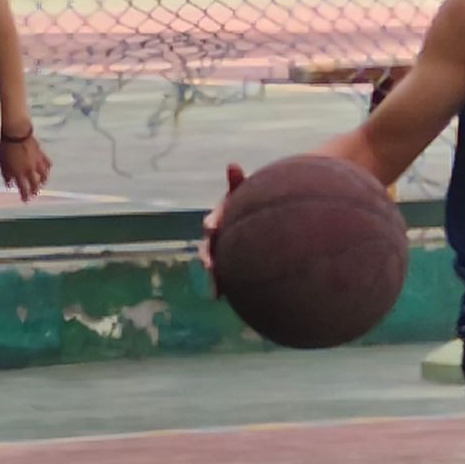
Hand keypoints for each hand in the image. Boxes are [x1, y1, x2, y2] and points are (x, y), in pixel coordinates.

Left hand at [0, 127, 51, 200]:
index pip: (23, 188)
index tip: (25, 200)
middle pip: (35, 183)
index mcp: (19, 172)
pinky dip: (47, 169)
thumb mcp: (2, 163)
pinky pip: (47, 164)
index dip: (25, 195)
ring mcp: (36, 162)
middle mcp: (29, 169)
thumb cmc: (6, 146)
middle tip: (35, 194)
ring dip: (43, 181)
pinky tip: (47, 170)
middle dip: (35, 191)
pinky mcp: (41, 154)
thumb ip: (6, 175)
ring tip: (43, 183)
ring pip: (43, 175)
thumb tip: (9, 184)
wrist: (16, 133)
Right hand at [198, 163, 246, 288]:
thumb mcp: (245, 195)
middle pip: (207, 249)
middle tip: (209, 266)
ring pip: (215, 267)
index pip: (211, 224)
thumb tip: (232, 166)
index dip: (212, 226)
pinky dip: (222, 287)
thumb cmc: (250, 204)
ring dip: (212, 279)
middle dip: (207, 259)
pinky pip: (226, 278)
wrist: (258, 222)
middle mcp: (217, 239)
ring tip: (214, 291)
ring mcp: (223, 253)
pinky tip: (224, 298)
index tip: (213, 229)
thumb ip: (238, 184)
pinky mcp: (230, 266)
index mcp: (219, 220)